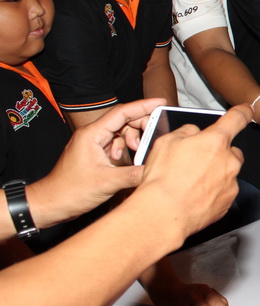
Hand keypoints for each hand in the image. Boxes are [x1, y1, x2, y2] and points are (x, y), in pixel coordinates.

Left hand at [29, 98, 165, 226]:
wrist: (51, 203)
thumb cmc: (70, 191)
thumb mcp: (107, 183)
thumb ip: (134, 174)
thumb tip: (156, 169)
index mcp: (92, 135)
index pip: (121, 112)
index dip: (143, 106)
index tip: (161, 102)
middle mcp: (92, 135)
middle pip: (123, 120)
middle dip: (141, 126)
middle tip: (154, 136)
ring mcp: (94, 144)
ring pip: (121, 132)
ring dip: (133, 140)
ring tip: (136, 153)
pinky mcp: (96, 154)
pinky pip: (116, 144)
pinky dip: (125, 150)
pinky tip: (126, 162)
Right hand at [135, 105, 248, 237]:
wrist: (163, 213)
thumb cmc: (163, 178)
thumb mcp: (166, 142)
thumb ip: (187, 132)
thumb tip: (194, 133)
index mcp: (215, 141)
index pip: (236, 119)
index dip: (242, 112)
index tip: (246, 110)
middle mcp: (229, 161)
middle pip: (231, 151)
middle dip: (218, 154)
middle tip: (197, 161)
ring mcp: (231, 183)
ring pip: (228, 173)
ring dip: (215, 174)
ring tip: (191, 182)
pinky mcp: (228, 202)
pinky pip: (224, 192)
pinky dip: (213, 192)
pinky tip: (195, 195)